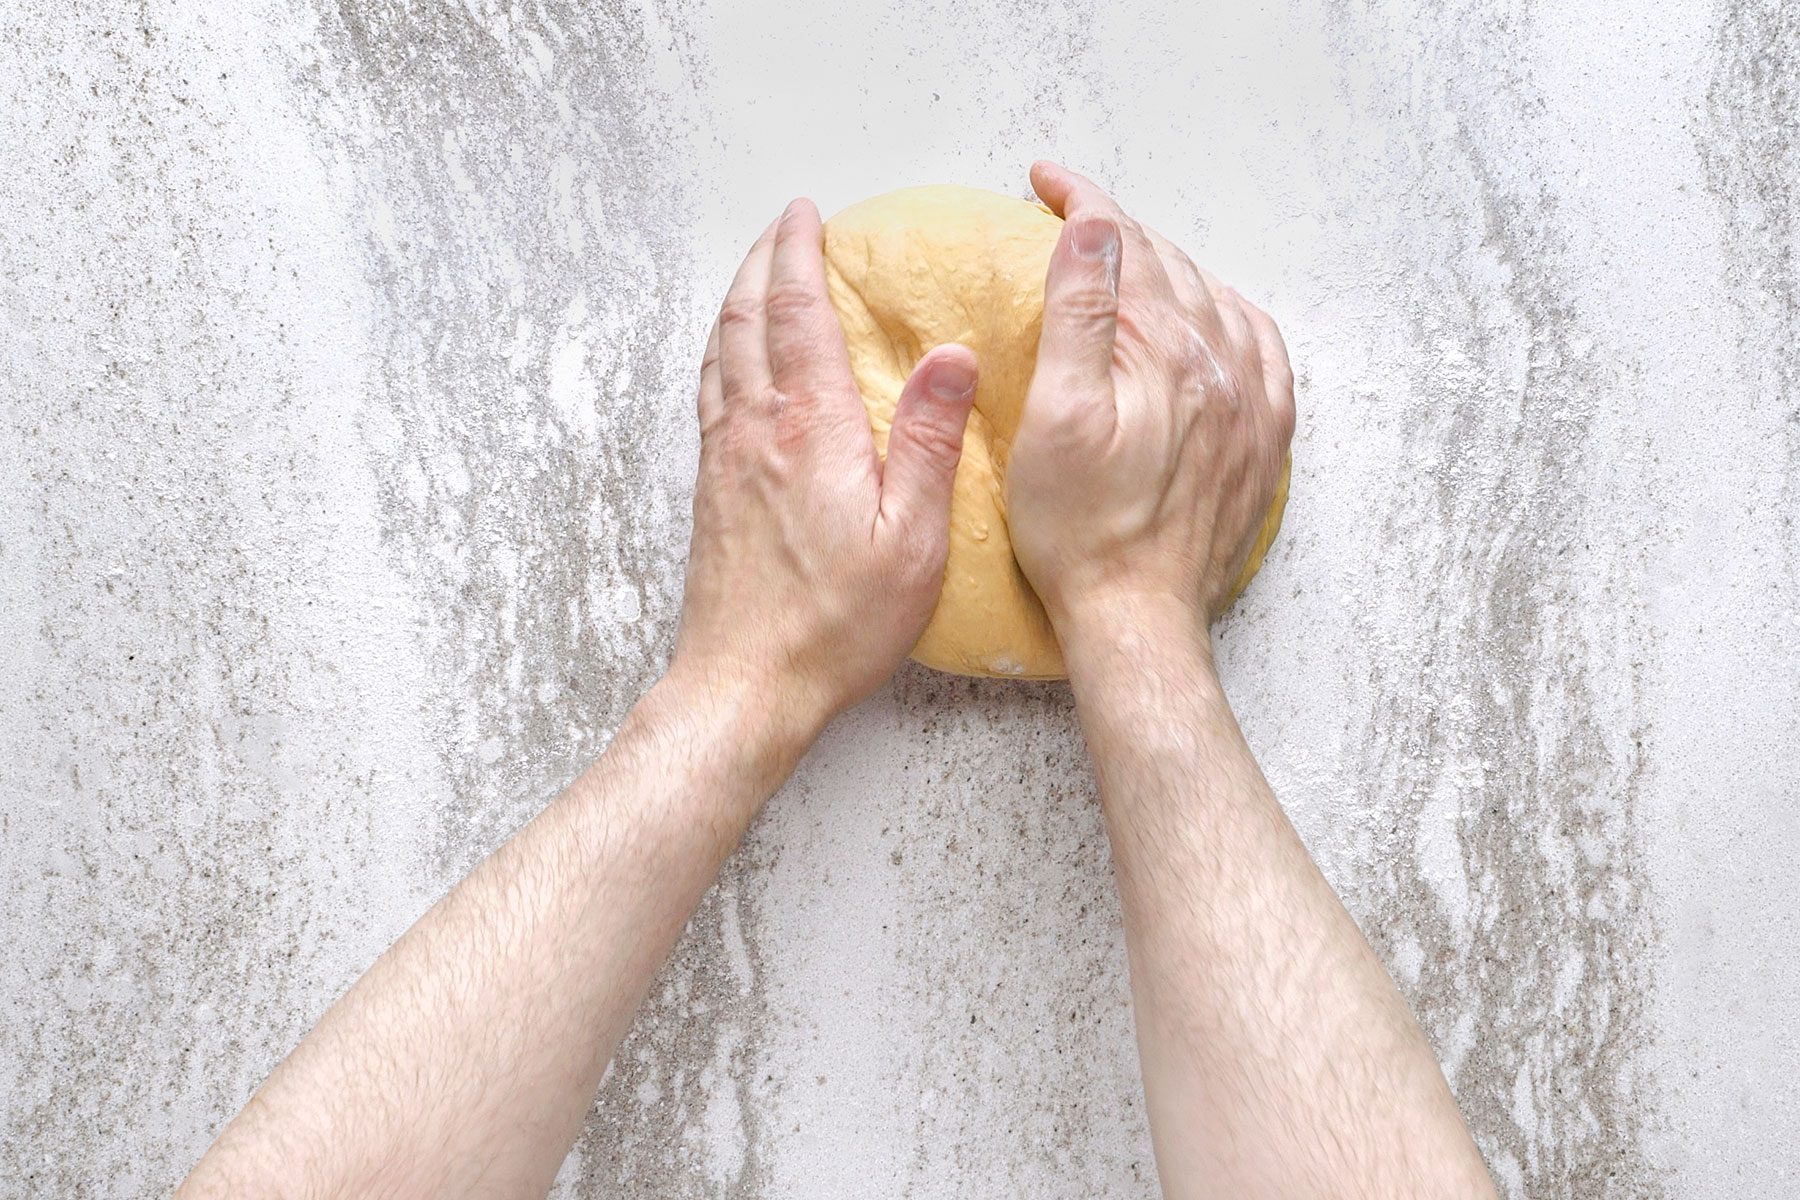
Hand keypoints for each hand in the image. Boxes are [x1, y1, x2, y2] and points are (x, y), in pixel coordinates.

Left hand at [672, 199, 979, 730]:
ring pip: (718, 351)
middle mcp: (756, 430)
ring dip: (735, 299)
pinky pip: (708, 394)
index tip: (808, 214)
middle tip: (783, 226)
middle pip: (744, 317)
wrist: (747, 683)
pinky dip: (719, 352)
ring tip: (755, 274)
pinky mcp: (710, 489)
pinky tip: (730, 360)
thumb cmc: (835, 625)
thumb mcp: (911, 539)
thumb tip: (951, 356)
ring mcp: (724, 458)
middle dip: (762, 259)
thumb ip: (929, 441)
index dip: (799, 252)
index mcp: (810, 429)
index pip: (796, 312)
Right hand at [1007, 162, 1294, 641]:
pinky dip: (1228, 313)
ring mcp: (1250, 402)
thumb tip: (1093, 229)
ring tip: (1125, 257)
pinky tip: (1211, 315)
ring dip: (1167, 267)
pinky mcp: (1262, 438)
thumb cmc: (1081, 530)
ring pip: (1212, 298)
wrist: (1139, 614)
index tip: (1042, 180)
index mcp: (1166, 349)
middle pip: (1168, 265)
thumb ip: (1081, 314)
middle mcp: (1221, 363)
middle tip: (1068, 212)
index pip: (1122, 245)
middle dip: (1116, 229)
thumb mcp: (1055, 416)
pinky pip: (1259, 347)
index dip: (1079, 202)